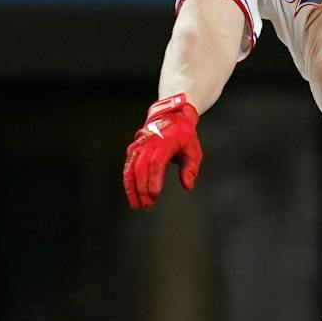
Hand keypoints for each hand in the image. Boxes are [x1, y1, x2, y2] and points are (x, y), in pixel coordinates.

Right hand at [122, 94, 200, 208]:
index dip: (153, 179)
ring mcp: (138, 146)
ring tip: (136, 204)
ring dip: (131, 188)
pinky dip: (128, 181)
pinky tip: (131, 194)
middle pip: (141, 168)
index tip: (154, 194)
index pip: (156, 163)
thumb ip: (191, 168)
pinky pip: (127, 167)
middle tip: (146, 205)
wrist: (172, 115)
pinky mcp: (133, 149)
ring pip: (130, 169)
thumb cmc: (184, 135)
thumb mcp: (194, 150)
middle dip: (142, 189)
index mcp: (165, 142)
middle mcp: (148, 143)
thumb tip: (188, 186)